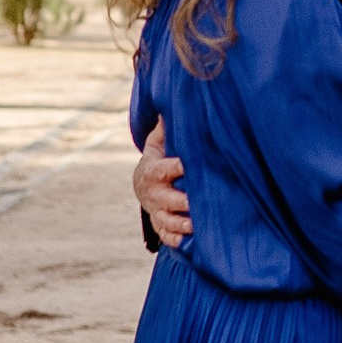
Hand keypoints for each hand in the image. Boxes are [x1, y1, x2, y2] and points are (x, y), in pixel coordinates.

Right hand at [133, 120, 190, 248]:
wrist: (144, 182)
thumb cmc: (159, 157)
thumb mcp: (159, 140)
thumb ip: (167, 126)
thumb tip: (174, 99)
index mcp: (152, 170)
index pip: (162, 169)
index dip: (174, 167)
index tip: (186, 165)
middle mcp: (152, 193)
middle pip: (166, 199)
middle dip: (181, 201)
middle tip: (197, 202)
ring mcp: (156, 211)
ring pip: (166, 220)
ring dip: (180, 224)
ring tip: (197, 225)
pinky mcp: (160, 225)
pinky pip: (166, 235)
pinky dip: (175, 240)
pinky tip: (188, 242)